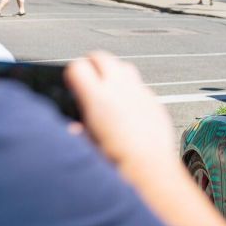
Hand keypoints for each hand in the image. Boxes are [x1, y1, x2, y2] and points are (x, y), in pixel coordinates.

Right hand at [65, 52, 174, 170]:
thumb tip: (72, 128)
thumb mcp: (86, 146)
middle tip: (87, 76)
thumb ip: (76, 131)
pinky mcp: (154, 99)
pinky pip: (140, 86)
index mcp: (97, 98)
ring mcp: (139, 91)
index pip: (78, 66)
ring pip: (124, 66)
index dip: (72, 73)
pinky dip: (132, 90)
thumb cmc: (116, 162)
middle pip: (101, 57)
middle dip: (92, 64)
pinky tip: (127, 107)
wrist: (149, 167)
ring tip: (107, 88)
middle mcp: (119, 88)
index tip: (71, 81)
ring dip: (113, 72)